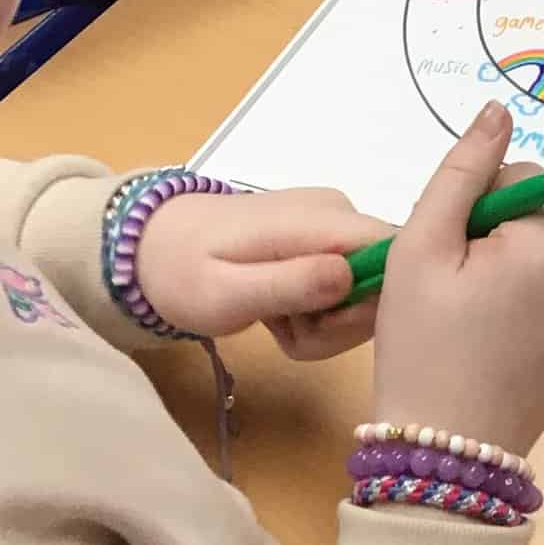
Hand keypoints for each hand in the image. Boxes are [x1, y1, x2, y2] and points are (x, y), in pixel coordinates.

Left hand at [134, 185, 390, 361]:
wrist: (149, 246)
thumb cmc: (180, 271)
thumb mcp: (227, 292)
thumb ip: (290, 284)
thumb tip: (352, 275)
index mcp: (321, 218)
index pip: (394, 254)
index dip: (374, 303)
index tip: (325, 326)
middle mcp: (339, 213)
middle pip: (383, 280)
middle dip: (341, 323)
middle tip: (287, 331)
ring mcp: (332, 226)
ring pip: (365, 291)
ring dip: (325, 324)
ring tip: (275, 320)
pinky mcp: (324, 241)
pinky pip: (345, 287)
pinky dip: (315, 312)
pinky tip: (278, 312)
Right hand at [370, 102, 543, 458]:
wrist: (448, 452)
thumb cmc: (424, 346)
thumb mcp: (422, 249)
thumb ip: (461, 172)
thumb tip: (498, 109)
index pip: (514, 181)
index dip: (470, 213)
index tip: (446, 264)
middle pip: (532, 216)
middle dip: (491, 240)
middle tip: (451, 294)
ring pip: (541, 255)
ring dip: (506, 270)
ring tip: (468, 320)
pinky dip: (523, 303)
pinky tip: (490, 341)